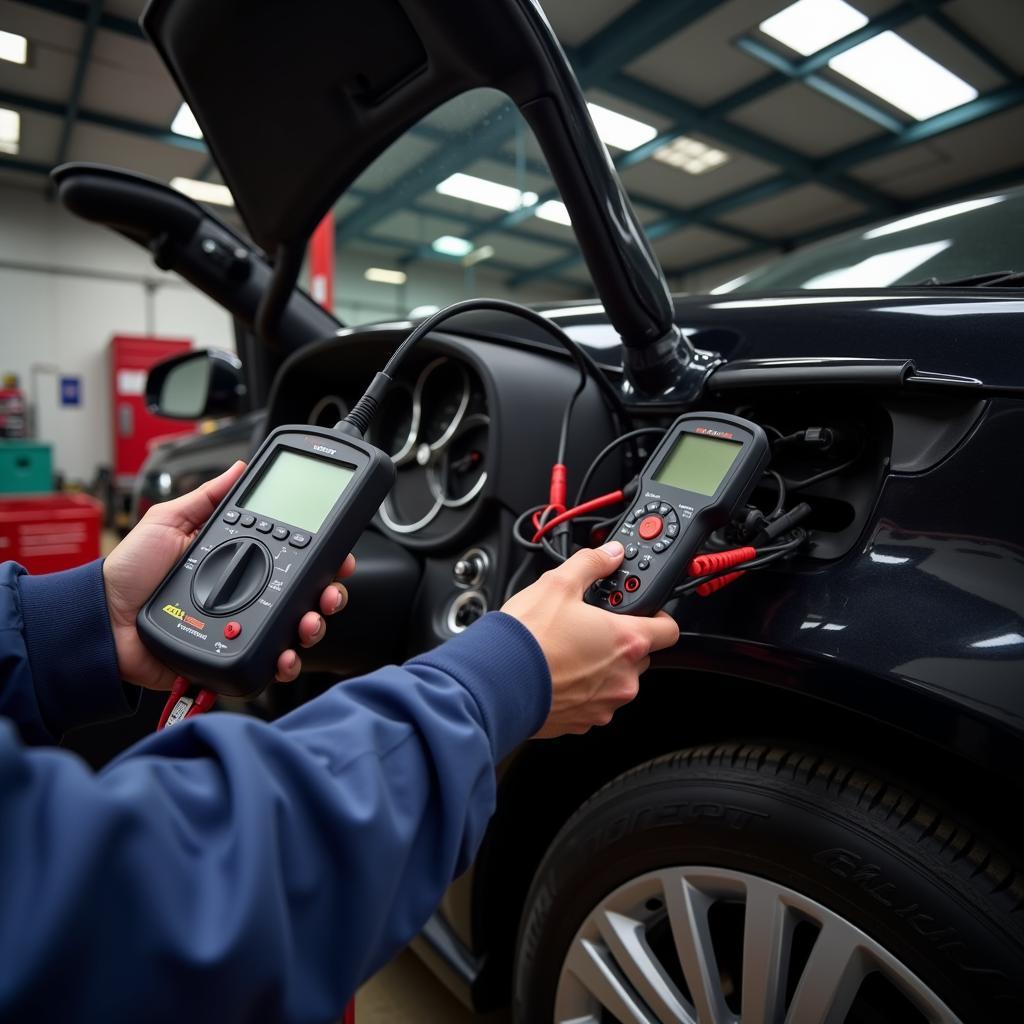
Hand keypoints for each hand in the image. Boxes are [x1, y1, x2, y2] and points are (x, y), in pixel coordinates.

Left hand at [103, 461, 355, 690]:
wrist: (103, 619)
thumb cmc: (130, 572)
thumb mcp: (169, 520)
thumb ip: (207, 497)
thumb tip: (239, 468)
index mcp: (240, 561)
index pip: (293, 558)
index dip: (321, 558)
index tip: (337, 555)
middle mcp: (247, 595)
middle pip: (305, 597)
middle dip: (328, 595)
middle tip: (328, 593)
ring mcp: (242, 627)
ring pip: (295, 631)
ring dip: (313, 627)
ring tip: (308, 623)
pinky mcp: (231, 657)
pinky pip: (268, 661)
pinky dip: (285, 662)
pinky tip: (285, 654)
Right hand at [502, 541, 678, 736]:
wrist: (495, 682)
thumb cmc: (528, 639)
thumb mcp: (558, 584)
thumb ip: (592, 564)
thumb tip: (609, 554)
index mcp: (627, 641)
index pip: (669, 629)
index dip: (658, 616)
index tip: (642, 611)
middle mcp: (624, 678)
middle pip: (640, 655)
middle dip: (619, 640)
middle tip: (590, 626)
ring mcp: (605, 704)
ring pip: (616, 680)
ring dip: (600, 666)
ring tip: (567, 650)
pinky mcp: (584, 722)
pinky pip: (593, 701)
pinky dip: (581, 688)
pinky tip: (557, 672)